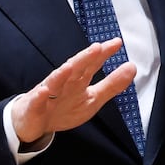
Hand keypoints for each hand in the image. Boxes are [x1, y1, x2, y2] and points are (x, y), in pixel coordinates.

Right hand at [9, 39, 137, 144]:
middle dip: (84, 59)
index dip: (103, 54)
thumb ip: (112, 84)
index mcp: (78, 81)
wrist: (33, 122)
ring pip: (54, 82)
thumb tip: (132, 67)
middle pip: (74, 69)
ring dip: (61, 74)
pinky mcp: (34, 107)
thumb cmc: (63, 107)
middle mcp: (63, 83)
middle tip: (97, 48)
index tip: (116, 42)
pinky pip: (36, 102)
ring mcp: (47, 94)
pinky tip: (43, 92)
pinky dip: (39, 97)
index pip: (91, 64)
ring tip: (70, 66)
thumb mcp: (92, 98)